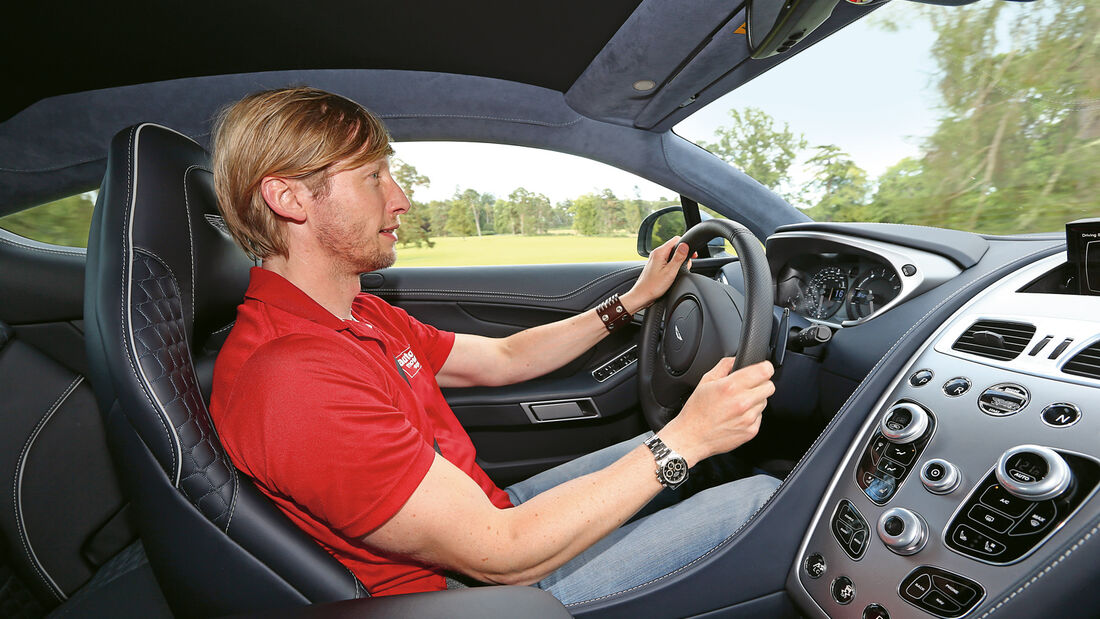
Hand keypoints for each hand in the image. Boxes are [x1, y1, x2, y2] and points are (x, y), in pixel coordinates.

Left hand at [620, 236, 692, 313]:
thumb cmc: (653, 286)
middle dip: (682, 256)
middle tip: (684, 267)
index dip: (686, 246)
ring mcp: (655, 259)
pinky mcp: (655, 265)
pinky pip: (667, 261)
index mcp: (660, 252)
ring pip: (671, 255)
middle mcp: (656, 253)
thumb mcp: (670, 272)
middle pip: (674, 247)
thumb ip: (678, 257)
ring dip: (678, 262)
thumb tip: (685, 245)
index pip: (676, 240)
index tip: (692, 255)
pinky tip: (672, 275)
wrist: (642, 295)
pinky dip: (672, 266)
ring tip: (677, 273)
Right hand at [659, 357, 773, 466]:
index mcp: (731, 386)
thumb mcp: (705, 381)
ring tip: (738, 404)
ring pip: (765, 402)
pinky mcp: (751, 431)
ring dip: (755, 400)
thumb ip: (724, 365)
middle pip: (769, 386)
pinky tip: (737, 415)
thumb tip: (736, 359)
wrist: (692, 437)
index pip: (764, 371)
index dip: (765, 367)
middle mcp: (742, 402)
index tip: (762, 368)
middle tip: (748, 387)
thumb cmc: (696, 411)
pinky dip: (752, 414)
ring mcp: (748, 418)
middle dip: (761, 384)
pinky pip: (760, 416)